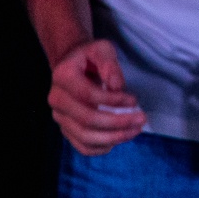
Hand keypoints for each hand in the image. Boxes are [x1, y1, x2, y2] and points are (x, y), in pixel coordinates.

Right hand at [48, 38, 145, 155]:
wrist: (71, 64)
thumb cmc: (89, 56)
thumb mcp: (102, 49)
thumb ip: (109, 64)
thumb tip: (118, 87)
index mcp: (63, 76)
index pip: (88, 95)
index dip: (113, 101)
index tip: (134, 100)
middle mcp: (57, 99)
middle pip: (86, 120)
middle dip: (118, 123)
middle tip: (141, 119)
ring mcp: (59, 116)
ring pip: (84, 137)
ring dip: (113, 137)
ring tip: (135, 131)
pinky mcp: (65, 127)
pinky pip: (80, 145)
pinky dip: (99, 148)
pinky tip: (117, 141)